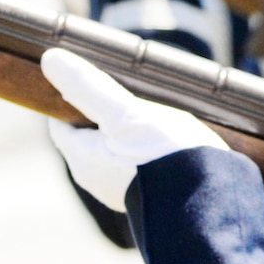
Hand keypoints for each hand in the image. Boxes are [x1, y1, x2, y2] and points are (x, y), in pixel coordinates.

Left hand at [41, 48, 226, 211]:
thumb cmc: (166, 156)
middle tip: (127, 88)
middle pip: (88, 135)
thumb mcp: (126, 114)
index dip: (72, 96)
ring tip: (153, 111)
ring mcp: (124, 190)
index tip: (91, 77)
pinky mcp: (150, 194)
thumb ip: (89, 87)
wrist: (212, 203)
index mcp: (82, 160)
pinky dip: (145, 146)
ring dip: (126, 129)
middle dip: (102, 112)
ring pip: (114, 149)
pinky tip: (167, 137)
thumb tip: (51, 60)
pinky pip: (138, 162)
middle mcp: (97, 179)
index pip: (61, 122)